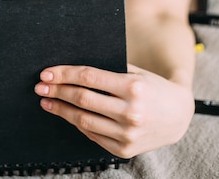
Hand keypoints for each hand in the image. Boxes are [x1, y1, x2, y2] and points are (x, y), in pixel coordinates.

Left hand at [34, 63, 194, 158]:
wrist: (178, 115)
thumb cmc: (152, 86)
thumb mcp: (135, 72)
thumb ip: (108, 69)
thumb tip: (71, 68)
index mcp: (132, 86)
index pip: (89, 77)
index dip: (64, 74)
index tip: (47, 73)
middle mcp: (130, 111)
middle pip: (83, 98)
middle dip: (57, 92)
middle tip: (40, 87)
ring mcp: (128, 134)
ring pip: (84, 120)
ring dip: (61, 110)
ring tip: (47, 102)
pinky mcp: (124, 150)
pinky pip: (93, 135)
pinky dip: (77, 124)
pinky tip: (67, 115)